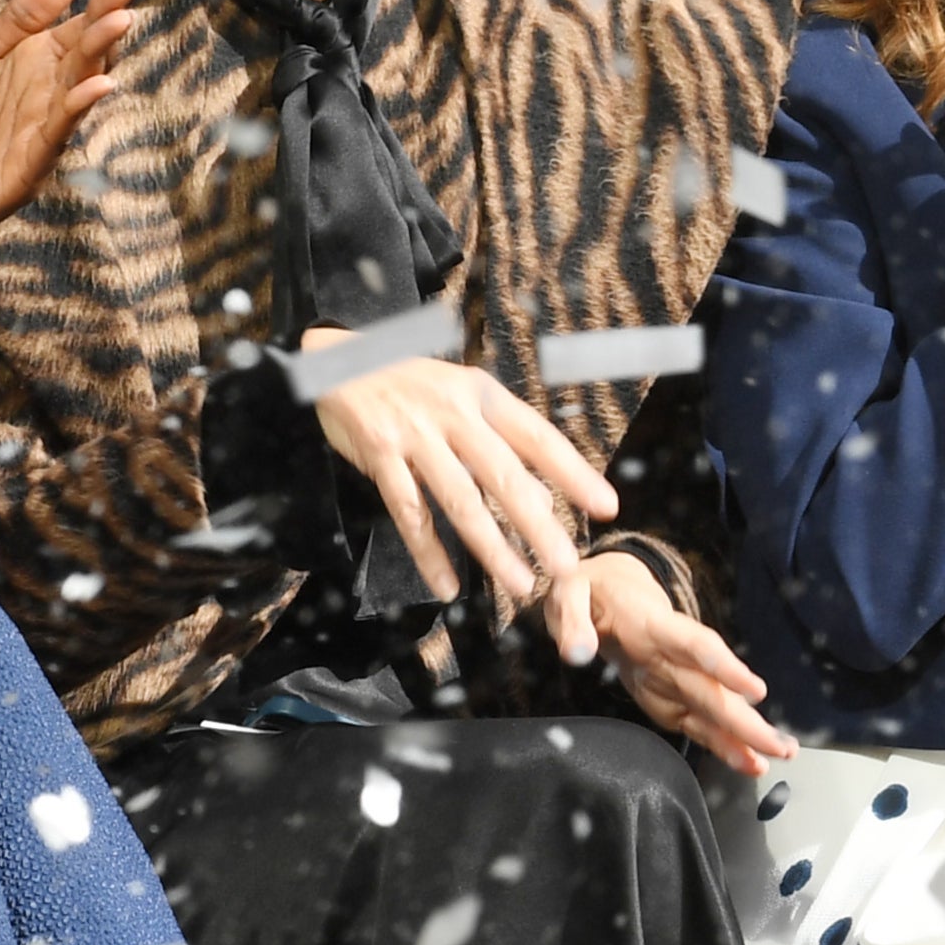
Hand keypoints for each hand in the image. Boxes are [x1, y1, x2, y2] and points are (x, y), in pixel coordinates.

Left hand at [0, 0, 133, 268]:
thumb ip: (14, 22)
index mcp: (34, 66)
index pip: (76, 27)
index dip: (100, 1)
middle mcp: (48, 92)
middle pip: (86, 50)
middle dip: (107, 18)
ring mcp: (44, 126)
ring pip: (80, 84)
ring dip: (102, 54)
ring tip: (119, 21)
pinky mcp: (33, 162)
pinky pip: (60, 130)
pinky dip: (79, 107)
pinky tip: (99, 84)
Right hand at [308, 349, 617, 606]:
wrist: (338, 360)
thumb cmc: (412, 384)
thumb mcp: (462, 396)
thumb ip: (499, 439)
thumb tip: (545, 493)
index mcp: (484, 396)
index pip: (539, 438)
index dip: (575, 473)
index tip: (606, 506)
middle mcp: (454, 414)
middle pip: (505, 476)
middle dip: (539, 525)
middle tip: (567, 564)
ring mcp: (416, 436)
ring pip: (461, 500)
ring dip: (493, 547)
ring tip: (520, 582)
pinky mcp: (379, 455)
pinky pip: (409, 513)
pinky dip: (429, 553)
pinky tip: (449, 584)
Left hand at [543, 551, 794, 775]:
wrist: (607, 586)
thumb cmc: (586, 590)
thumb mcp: (568, 594)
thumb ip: (571, 622)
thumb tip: (578, 653)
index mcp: (651, 625)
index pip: (695, 644)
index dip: (724, 667)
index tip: (756, 690)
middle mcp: (671, 654)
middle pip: (714, 688)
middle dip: (748, 720)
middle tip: (781, 747)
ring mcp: (673, 676)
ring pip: (713, 707)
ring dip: (744, 733)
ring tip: (775, 758)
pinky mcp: (666, 695)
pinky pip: (697, 720)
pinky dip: (721, 741)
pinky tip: (745, 761)